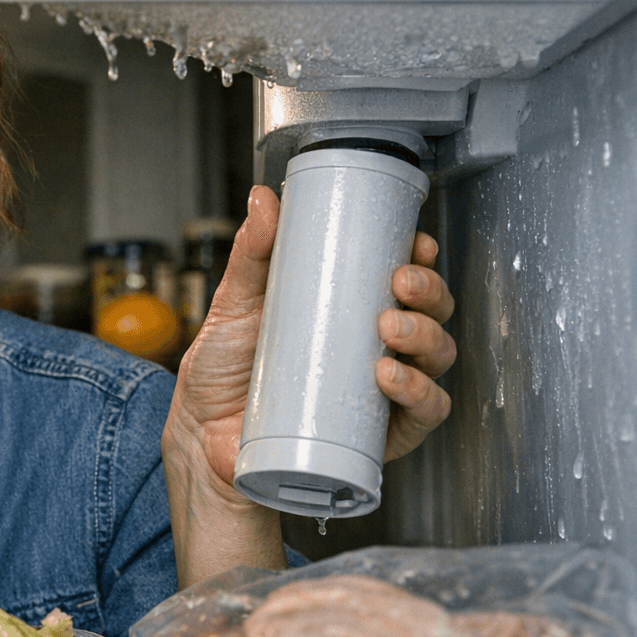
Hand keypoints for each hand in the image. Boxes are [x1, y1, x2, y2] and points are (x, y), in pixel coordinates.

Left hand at [162, 185, 455, 585]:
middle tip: (401, 284)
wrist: (200, 437)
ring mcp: (379, 394)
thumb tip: (263, 199)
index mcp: (349, 315)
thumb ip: (252, 254)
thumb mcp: (235, 305)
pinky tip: (389, 377)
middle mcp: (374, 351)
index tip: (416, 243)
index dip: (422, 260)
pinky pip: (422, 416)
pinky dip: (419, 394)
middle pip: (430, 316)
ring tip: (391, 327)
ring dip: (426, 338)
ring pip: (435, 361)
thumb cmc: (221, 374)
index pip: (405, 283)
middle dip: (429, 294)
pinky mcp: (376, 436)